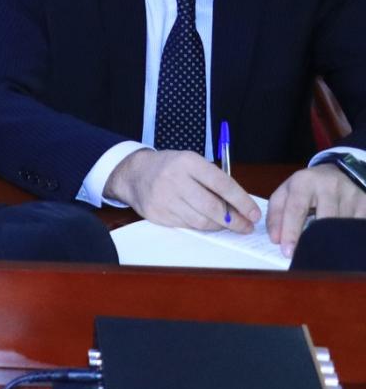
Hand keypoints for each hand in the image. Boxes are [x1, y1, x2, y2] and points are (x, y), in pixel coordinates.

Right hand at [105, 148, 257, 232]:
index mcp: (188, 162)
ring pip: (201, 221)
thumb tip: (242, 207)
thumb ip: (214, 181)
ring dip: (219, 226)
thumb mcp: (192, 163)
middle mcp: (174, 179)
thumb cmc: (171, 168)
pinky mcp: (157, 214)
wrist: (135, 173)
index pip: (222, 184)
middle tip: (246, 226)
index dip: (242, 202)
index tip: (254, 214)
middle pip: (212, 207)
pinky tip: (206, 221)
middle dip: (235, 220)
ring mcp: (164, 198)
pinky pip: (187, 225)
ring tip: (228, 224)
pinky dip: (200, 226)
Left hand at [266, 164, 365, 255]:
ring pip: (341, 226)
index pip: (296, 210)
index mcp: (304, 182)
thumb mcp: (286, 192)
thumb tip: (276, 239)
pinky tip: (340, 241)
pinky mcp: (365, 203)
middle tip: (307, 255)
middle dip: (314, 240)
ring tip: (324, 248)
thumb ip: (276, 213)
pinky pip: (356, 226)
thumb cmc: (307, 187)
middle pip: (323, 220)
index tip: (287, 252)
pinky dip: (347, 236)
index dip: (291, 232)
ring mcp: (350, 194)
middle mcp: (329, 186)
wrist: (338, 172)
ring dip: (332, 240)